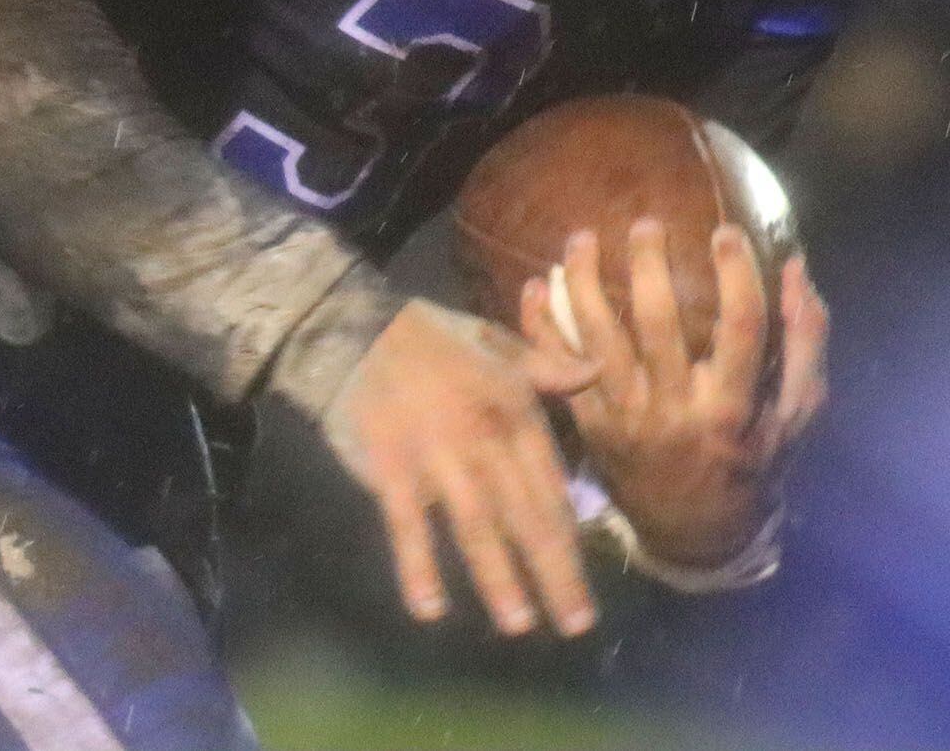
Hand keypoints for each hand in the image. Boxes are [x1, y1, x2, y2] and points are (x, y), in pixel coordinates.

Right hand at [319, 297, 601, 636]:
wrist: (354, 326)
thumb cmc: (431, 338)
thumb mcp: (495, 342)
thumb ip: (545, 367)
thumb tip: (595, 371)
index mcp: (514, 409)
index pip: (551, 485)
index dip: (570, 536)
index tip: (585, 579)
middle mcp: (484, 437)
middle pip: (526, 515)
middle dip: (554, 573)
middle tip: (575, 624)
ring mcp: (436, 456)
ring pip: (477, 526)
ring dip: (499, 578)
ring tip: (519, 624)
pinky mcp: (390, 468)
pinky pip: (407, 525)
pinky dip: (418, 567)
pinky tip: (430, 608)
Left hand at [521, 219, 827, 570]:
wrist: (694, 533)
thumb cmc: (751, 462)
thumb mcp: (794, 416)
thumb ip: (803, 343)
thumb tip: (797, 270)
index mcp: (732, 408)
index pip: (740, 330)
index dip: (736, 277)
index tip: (727, 232)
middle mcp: (676, 411)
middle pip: (657, 324)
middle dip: (648, 265)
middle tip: (646, 224)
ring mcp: (627, 419)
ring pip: (597, 339)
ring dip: (584, 283)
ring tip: (582, 238)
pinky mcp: (591, 427)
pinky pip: (558, 370)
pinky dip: (540, 326)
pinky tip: (535, 284)